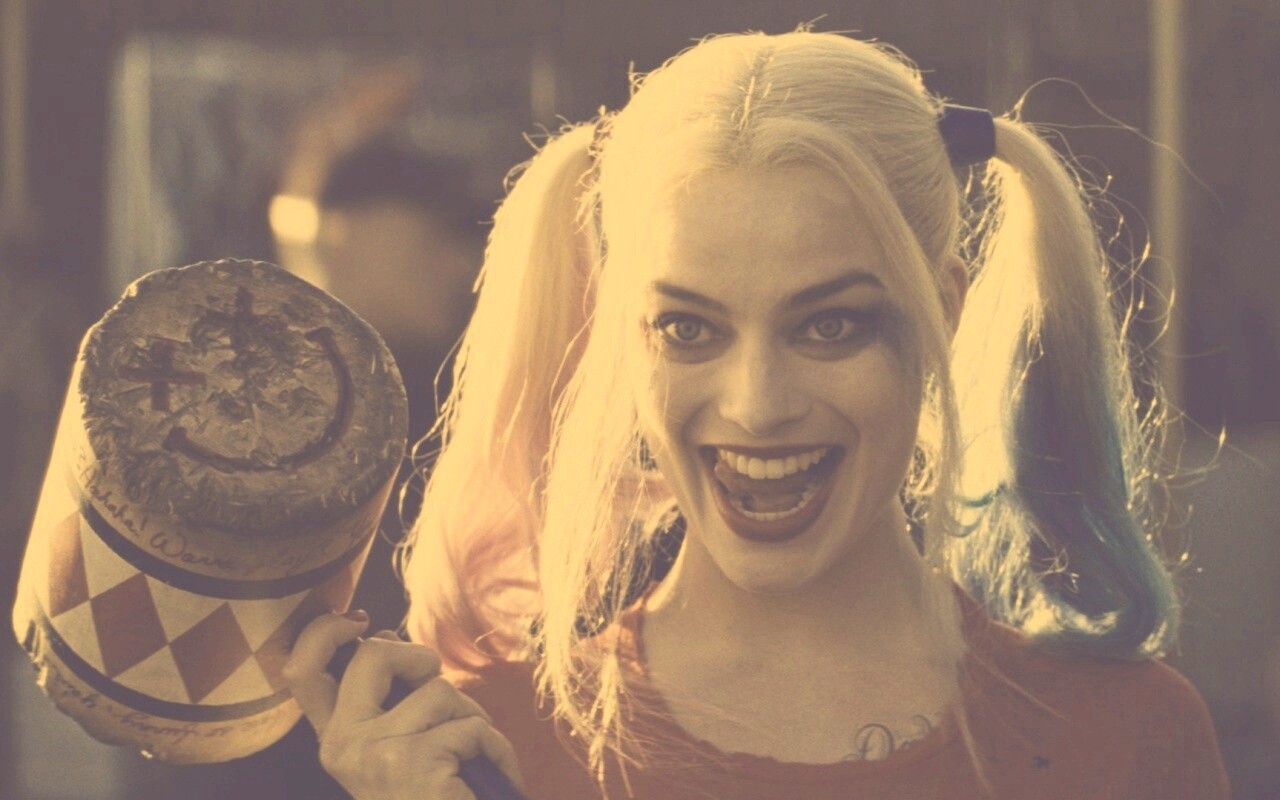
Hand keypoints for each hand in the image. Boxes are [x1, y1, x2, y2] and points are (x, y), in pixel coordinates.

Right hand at [283, 612, 523, 799]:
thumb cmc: (433, 795)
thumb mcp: (397, 747)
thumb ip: (387, 700)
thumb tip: (386, 638)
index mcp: (335, 739)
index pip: (301, 672)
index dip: (323, 632)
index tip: (358, 620)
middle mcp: (342, 746)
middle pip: (373, 654)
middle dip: (419, 659)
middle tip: (441, 693)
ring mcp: (375, 754)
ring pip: (439, 690)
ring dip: (471, 718)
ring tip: (470, 759)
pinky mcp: (414, 763)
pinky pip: (474, 725)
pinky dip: (495, 748)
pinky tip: (490, 777)